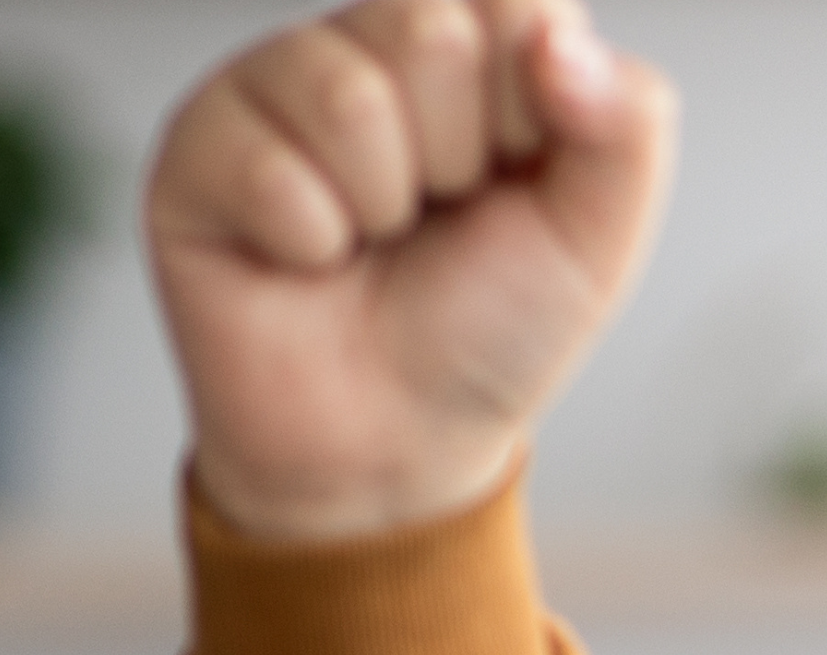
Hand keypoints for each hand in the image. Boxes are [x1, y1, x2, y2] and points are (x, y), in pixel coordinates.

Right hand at [145, 0, 677, 542]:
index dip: (533, 114)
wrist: (389, 439)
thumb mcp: (598, 239)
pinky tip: (306, 259)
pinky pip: (269, 166)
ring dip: (380, 204)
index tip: (514, 180)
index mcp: (476, 46)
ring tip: (370, 239)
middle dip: (456, 159)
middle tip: (434, 216)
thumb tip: (559, 42)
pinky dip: (308, 241)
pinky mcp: (199, 139)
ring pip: (346, 97)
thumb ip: (627, 128)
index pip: (520, 6)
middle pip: (430, 31)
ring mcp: (277, 81)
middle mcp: (372, 43)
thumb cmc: (486, 328)